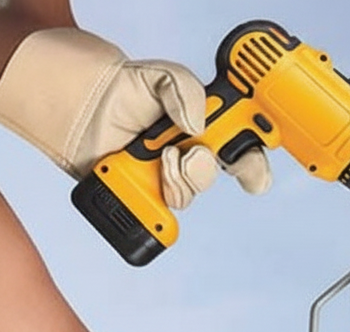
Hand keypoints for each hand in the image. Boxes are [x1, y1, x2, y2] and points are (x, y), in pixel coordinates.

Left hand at [0, 27, 270, 208]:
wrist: (72, 106)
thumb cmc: (118, 89)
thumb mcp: (159, 77)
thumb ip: (186, 92)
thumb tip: (198, 127)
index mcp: (207, 132)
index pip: (245, 154)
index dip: (255, 165)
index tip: (247, 166)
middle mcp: (191, 159)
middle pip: (215, 179)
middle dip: (202, 168)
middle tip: (185, 152)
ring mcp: (167, 180)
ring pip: (188, 196)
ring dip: (173, 179)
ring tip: (153, 159)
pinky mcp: (143, 199)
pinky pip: (157, 214)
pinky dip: (148, 201)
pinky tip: (133, 178)